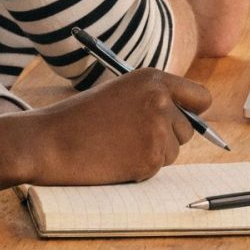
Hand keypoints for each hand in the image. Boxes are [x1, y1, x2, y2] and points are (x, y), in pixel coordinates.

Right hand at [0, 68, 216, 192]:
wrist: (48, 142)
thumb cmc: (78, 119)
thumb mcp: (120, 95)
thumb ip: (152, 101)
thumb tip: (187, 121)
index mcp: (153, 79)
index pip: (200, 97)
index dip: (193, 112)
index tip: (184, 121)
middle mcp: (161, 101)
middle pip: (188, 129)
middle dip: (167, 137)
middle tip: (131, 139)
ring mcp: (158, 130)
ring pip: (173, 151)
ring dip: (152, 154)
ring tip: (117, 147)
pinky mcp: (150, 158)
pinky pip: (158, 168)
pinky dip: (140, 169)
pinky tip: (114, 160)